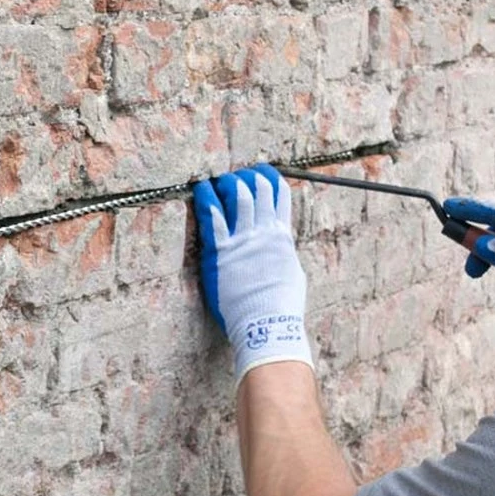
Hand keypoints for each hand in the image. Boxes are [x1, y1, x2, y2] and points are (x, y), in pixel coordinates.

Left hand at [193, 164, 312, 381]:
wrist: (266, 324)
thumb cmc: (282, 306)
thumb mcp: (292, 273)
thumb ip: (284, 254)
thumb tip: (282, 247)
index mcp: (282, 237)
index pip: (280, 195)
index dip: (270, 178)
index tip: (262, 172)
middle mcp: (263, 232)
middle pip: (257, 189)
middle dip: (247, 176)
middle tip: (237, 175)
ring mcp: (242, 240)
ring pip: (237, 196)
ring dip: (228, 183)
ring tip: (220, 180)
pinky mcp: (220, 251)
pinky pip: (212, 217)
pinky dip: (207, 198)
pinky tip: (202, 189)